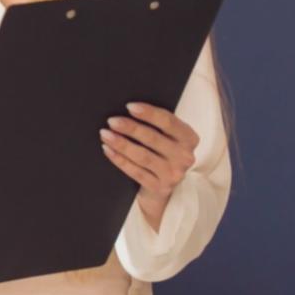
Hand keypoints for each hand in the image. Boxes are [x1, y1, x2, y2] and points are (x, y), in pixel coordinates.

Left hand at [101, 102, 199, 230]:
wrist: (165, 184)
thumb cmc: (162, 152)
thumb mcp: (168, 136)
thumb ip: (157, 125)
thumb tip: (129, 109)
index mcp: (189, 138)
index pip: (168, 122)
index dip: (148, 113)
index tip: (129, 106)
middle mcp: (184, 156)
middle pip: (153, 138)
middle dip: (130, 128)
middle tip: (112, 121)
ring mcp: (173, 174)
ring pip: (142, 156)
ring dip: (121, 144)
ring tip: (105, 134)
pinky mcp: (159, 187)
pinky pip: (135, 172)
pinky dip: (119, 159)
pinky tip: (108, 149)